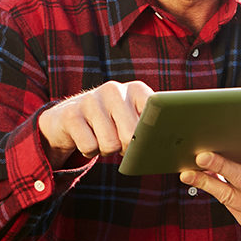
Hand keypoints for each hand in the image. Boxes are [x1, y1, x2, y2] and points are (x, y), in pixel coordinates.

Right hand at [38, 81, 153, 166]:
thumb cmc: (111, 124)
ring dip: (107, 150)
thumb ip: (151, 128)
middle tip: (121, 144)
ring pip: (110, 145)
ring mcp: (91, 99)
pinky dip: (89, 151)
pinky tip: (87, 139)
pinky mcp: (71, 114)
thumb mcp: (133, 119)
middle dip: (128, 149)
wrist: (69, 119)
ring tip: (102, 139)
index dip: (152, 135)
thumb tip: (172, 147)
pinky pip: (89, 147)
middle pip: (132, 135)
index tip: (149, 143)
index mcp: (136, 89)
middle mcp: (114, 90)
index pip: (155, 114)